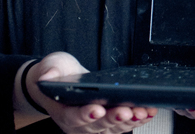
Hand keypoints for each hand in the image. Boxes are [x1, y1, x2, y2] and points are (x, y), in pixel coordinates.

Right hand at [19, 52, 156, 132]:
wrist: (60, 81)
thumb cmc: (58, 74)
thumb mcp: (51, 66)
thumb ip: (50, 71)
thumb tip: (47, 76)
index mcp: (63, 111)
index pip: (73, 117)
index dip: (86, 115)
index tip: (98, 109)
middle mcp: (78, 123)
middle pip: (97, 125)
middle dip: (114, 118)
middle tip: (128, 110)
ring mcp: (94, 125)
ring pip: (113, 128)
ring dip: (130, 121)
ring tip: (143, 111)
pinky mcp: (107, 123)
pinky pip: (122, 125)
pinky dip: (136, 120)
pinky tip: (148, 112)